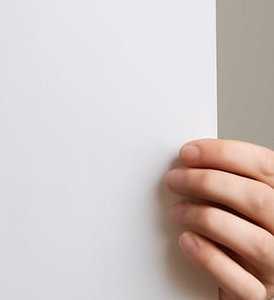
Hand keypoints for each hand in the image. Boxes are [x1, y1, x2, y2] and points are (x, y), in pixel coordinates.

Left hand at [165, 139, 273, 299]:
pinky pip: (243, 284)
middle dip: (208, 182)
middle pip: (258, 200)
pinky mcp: (261, 296)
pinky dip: (210, 259)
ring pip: (254, 241)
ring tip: (178, 211)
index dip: (224, 154)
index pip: (264, 166)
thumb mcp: (238, 201)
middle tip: (174, 180)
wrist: (239, 281)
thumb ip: (227, 182)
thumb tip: (190, 160)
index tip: (188, 152)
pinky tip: (187, 241)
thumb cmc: (235, 232)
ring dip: (205, 219)